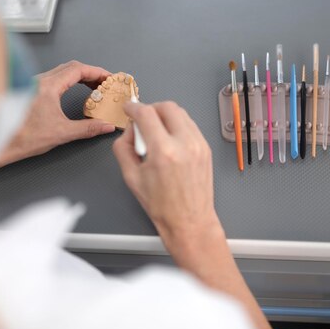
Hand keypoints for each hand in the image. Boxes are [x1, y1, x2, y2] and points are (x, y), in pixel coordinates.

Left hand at [0, 60, 115, 167]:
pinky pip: (53, 79)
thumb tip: (105, 126)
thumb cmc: (21, 137)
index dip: (97, 72)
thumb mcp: (61, 133)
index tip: (109, 77)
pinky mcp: (29, 91)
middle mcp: (39, 81)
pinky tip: (72, 92)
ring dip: (79, 77)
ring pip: (61, 72)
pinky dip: (68, 82)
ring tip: (92, 88)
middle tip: (104, 83)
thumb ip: (87, 128)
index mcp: (48, 87)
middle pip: (70, 68)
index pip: (77, 69)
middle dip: (90, 74)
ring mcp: (33, 84)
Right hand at [112, 101, 222, 255]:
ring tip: (156, 133)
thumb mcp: (131, 178)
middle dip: (151, 109)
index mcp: (163, 152)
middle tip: (142, 121)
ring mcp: (198, 145)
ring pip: (181, 113)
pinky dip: (178, 126)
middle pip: (167, 107)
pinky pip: (190, 126)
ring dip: (165, 116)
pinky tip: (170, 140)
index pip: (146, 114)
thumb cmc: (162, 205)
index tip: (129, 108)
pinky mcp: (206, 149)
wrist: (189, 221)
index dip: (134, 107)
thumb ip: (123, 149)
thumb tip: (127, 132)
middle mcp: (184, 144)